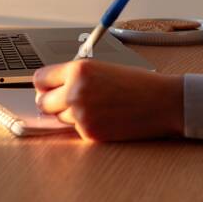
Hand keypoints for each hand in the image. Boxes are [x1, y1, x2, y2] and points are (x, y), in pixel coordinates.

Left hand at [32, 59, 184, 140]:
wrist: (162, 102)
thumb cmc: (137, 84)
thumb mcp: (102, 68)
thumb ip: (75, 76)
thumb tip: (52, 88)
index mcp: (78, 70)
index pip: (40, 79)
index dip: (44, 84)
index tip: (47, 88)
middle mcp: (75, 91)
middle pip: (43, 102)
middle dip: (52, 102)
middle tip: (67, 101)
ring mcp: (81, 114)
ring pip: (59, 118)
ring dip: (71, 115)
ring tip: (96, 107)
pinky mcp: (89, 133)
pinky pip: (75, 131)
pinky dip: (86, 126)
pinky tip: (105, 118)